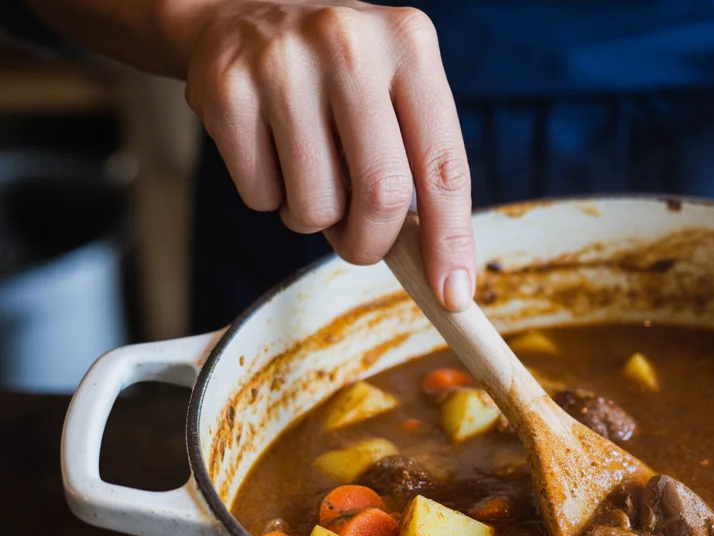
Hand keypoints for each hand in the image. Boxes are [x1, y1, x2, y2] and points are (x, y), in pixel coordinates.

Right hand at [175, 0, 474, 308]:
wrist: (245, 9)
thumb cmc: (342, 72)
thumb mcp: (398, 89)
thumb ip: (423, 165)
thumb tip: (444, 274)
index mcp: (410, 46)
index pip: (443, 166)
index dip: (450, 240)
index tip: (454, 295)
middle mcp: (349, 44)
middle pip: (381, 195)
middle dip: (373, 243)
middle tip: (362, 244)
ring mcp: (281, 64)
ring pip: (316, 207)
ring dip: (316, 220)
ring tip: (312, 176)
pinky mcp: (225, 90)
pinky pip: (261, 197)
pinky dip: (271, 199)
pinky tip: (271, 152)